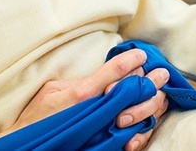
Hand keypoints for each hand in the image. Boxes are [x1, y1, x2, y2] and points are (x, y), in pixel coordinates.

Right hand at [11, 48, 169, 150]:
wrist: (33, 145)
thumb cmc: (38, 116)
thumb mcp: (53, 89)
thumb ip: (77, 82)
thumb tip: (98, 77)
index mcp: (83, 92)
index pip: (114, 71)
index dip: (131, 60)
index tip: (142, 54)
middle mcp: (97, 109)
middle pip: (132, 91)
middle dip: (150, 80)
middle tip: (162, 72)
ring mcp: (102, 128)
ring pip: (137, 114)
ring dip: (152, 102)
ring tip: (162, 93)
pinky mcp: (104, 143)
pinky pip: (131, 137)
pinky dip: (143, 128)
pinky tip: (151, 119)